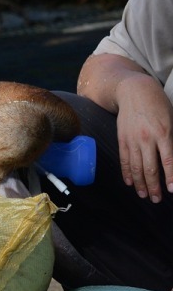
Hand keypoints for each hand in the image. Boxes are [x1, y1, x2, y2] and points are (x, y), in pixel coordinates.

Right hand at [115, 73, 172, 200]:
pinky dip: (127, 172)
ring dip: (140, 183)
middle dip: (154, 186)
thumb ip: (172, 140)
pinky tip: (130, 182)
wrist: (134, 91)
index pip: (168, 161)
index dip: (170, 178)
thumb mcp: (171, 120)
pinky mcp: (122, 138)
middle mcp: (147, 138)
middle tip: (156, 200)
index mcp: (164, 133)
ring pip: (136, 166)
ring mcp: (132, 139)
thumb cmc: (158, 104)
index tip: (172, 191)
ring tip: (144, 195)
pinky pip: (124, 159)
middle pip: (150, 168)